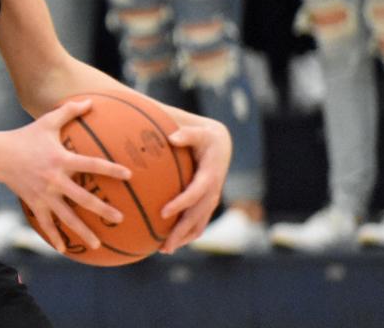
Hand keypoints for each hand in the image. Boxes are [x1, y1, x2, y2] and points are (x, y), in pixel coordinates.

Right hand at [0, 99, 131, 253]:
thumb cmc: (26, 136)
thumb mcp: (47, 122)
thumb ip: (69, 111)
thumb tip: (90, 101)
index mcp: (61, 159)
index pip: (91, 164)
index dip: (110, 169)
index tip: (128, 175)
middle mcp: (55, 179)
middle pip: (83, 198)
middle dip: (102, 209)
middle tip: (120, 219)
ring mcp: (44, 194)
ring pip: (67, 217)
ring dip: (82, 231)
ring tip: (98, 245)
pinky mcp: (35, 203)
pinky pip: (46, 224)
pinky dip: (54, 237)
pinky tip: (64, 249)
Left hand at [159, 119, 231, 252]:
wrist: (220, 145)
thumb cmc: (203, 137)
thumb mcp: (198, 133)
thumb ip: (187, 134)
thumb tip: (172, 137)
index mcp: (210, 176)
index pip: (195, 193)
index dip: (181, 203)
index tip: (163, 213)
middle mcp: (212, 192)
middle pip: (197, 217)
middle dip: (181, 232)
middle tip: (163, 245)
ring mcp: (211, 200)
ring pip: (199, 224)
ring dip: (183, 238)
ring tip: (164, 249)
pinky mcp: (207, 204)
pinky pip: (198, 223)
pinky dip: (186, 234)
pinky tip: (171, 242)